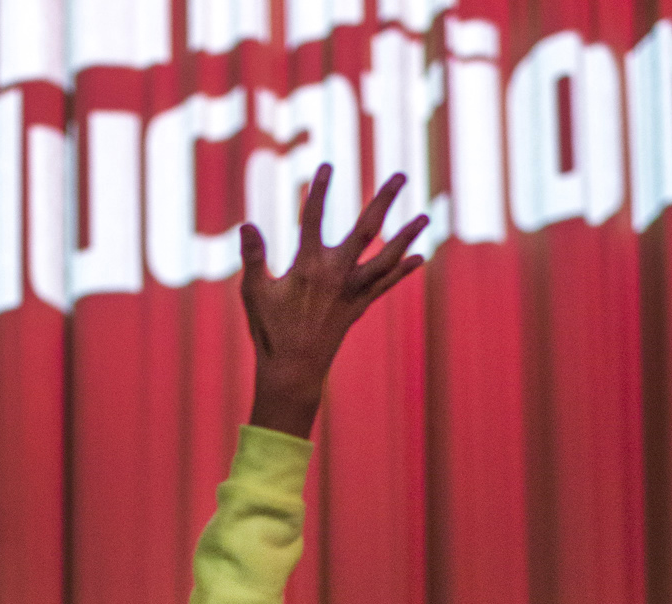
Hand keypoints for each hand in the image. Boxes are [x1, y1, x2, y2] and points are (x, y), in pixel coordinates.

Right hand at [240, 164, 427, 438]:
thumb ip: (252, 257)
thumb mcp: (254, 292)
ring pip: (386, 257)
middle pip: (366, 229)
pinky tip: (418, 257)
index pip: (313, 219)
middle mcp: (336, 274)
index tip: (328, 165)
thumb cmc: (269, 330)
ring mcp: (351, 291)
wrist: (293, 369)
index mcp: (308, 266)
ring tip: (424, 217)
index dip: (320, 190)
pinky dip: (402, 271)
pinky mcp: (359, 307)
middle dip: (384, 201)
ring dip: (406, 236)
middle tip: (401, 176)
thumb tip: (247, 225)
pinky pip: (385, 284)